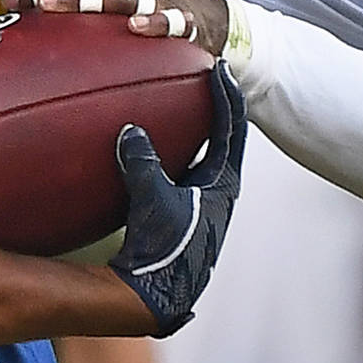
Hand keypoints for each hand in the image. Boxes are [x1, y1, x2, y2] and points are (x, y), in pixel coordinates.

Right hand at [110, 63, 244, 333]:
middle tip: (210, 78)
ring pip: (207, 155)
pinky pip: (184, 170)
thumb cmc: (164, 248)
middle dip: (219, 107)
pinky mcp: (184, 213)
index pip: (231, 129)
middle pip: (226, 138)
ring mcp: (203, 203)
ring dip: (200, 130)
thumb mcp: (154, 200)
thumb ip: (143, 163)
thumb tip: (131, 130)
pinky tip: (157, 145)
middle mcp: (219, 191)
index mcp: (224, 184)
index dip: (226, 95)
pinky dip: (177, 151)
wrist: (158, 293)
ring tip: (186, 104)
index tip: (220, 68)